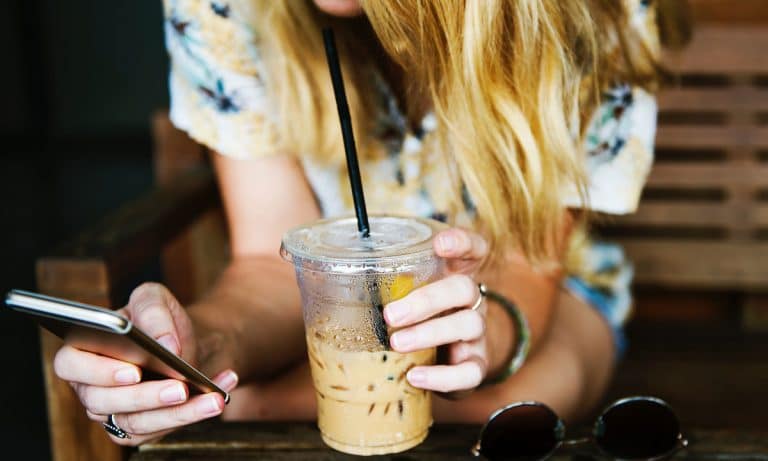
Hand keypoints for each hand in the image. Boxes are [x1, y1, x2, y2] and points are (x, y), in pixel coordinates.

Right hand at [52, 283, 238, 445]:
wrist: (186, 342)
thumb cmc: (160, 321)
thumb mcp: (156, 299)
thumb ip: (154, 311)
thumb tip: (165, 344)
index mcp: (83, 350)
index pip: (71, 365)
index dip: (98, 371)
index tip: (134, 370)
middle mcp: (91, 387)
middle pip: (104, 401)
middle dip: (145, 396)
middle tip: (180, 388)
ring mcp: (113, 412)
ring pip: (136, 423)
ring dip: (178, 413)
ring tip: (212, 398)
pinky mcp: (139, 429)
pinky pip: (162, 429)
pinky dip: (195, 413)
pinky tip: (220, 394)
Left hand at [383, 228, 488, 393]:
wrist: (448, 359)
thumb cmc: (417, 317)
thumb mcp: (404, 294)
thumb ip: (377, 282)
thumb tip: (311, 272)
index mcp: (455, 274)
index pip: (472, 248)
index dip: (461, 242)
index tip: (439, 244)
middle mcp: (471, 300)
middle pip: (463, 288)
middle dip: (427, 300)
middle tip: (391, 314)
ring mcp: (477, 333)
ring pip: (467, 325)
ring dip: (429, 333)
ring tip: (396, 343)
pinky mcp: (476, 364)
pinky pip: (469, 372)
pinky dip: (442, 376)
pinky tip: (414, 376)